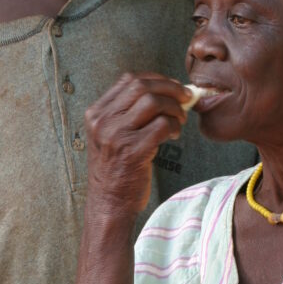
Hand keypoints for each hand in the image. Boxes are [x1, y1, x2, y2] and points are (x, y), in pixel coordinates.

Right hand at [84, 72, 189, 215]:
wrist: (109, 204)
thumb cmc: (116, 170)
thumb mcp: (110, 136)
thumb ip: (127, 114)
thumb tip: (166, 92)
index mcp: (96, 113)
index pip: (128, 79)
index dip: (156, 79)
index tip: (172, 87)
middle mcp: (102, 121)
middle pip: (141, 86)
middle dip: (170, 89)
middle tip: (186, 98)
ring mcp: (116, 136)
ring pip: (153, 102)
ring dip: (174, 108)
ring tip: (179, 121)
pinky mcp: (132, 151)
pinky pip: (162, 125)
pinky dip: (174, 126)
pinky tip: (174, 135)